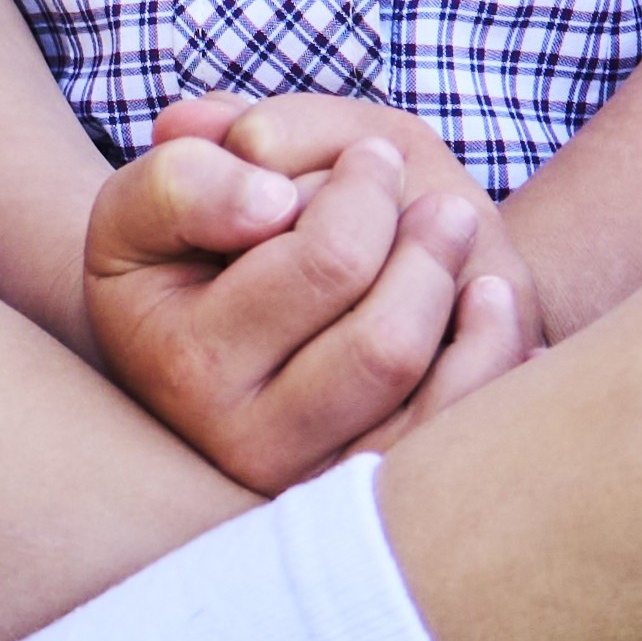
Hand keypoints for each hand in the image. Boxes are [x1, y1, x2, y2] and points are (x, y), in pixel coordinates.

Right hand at [76, 108, 496, 491]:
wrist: (188, 338)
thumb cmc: (182, 252)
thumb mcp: (148, 203)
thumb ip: (188, 181)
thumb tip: (271, 201)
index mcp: (186, 363)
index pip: (323, 264)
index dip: (362, 189)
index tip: (367, 154)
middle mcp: (247, 443)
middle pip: (384, 342)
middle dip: (426, 242)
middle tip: (433, 195)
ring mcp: (316, 479)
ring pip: (427, 390)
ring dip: (458, 289)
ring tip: (452, 226)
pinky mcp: (371, 486)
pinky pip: (457, 427)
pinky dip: (493, 354)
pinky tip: (484, 297)